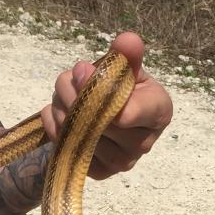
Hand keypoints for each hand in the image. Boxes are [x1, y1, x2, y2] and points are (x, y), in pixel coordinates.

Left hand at [41, 32, 172, 179]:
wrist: (112, 117)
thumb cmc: (124, 89)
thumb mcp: (128, 68)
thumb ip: (127, 55)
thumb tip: (126, 41)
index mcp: (159, 112)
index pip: (127, 111)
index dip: (98, 89)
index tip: (81, 70)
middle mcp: (144, 144)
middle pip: (97, 120)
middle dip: (73, 93)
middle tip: (67, 78)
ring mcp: (121, 163)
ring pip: (78, 133)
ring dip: (61, 108)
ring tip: (62, 94)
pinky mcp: (99, 173)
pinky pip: (67, 149)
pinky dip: (54, 126)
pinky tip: (57, 113)